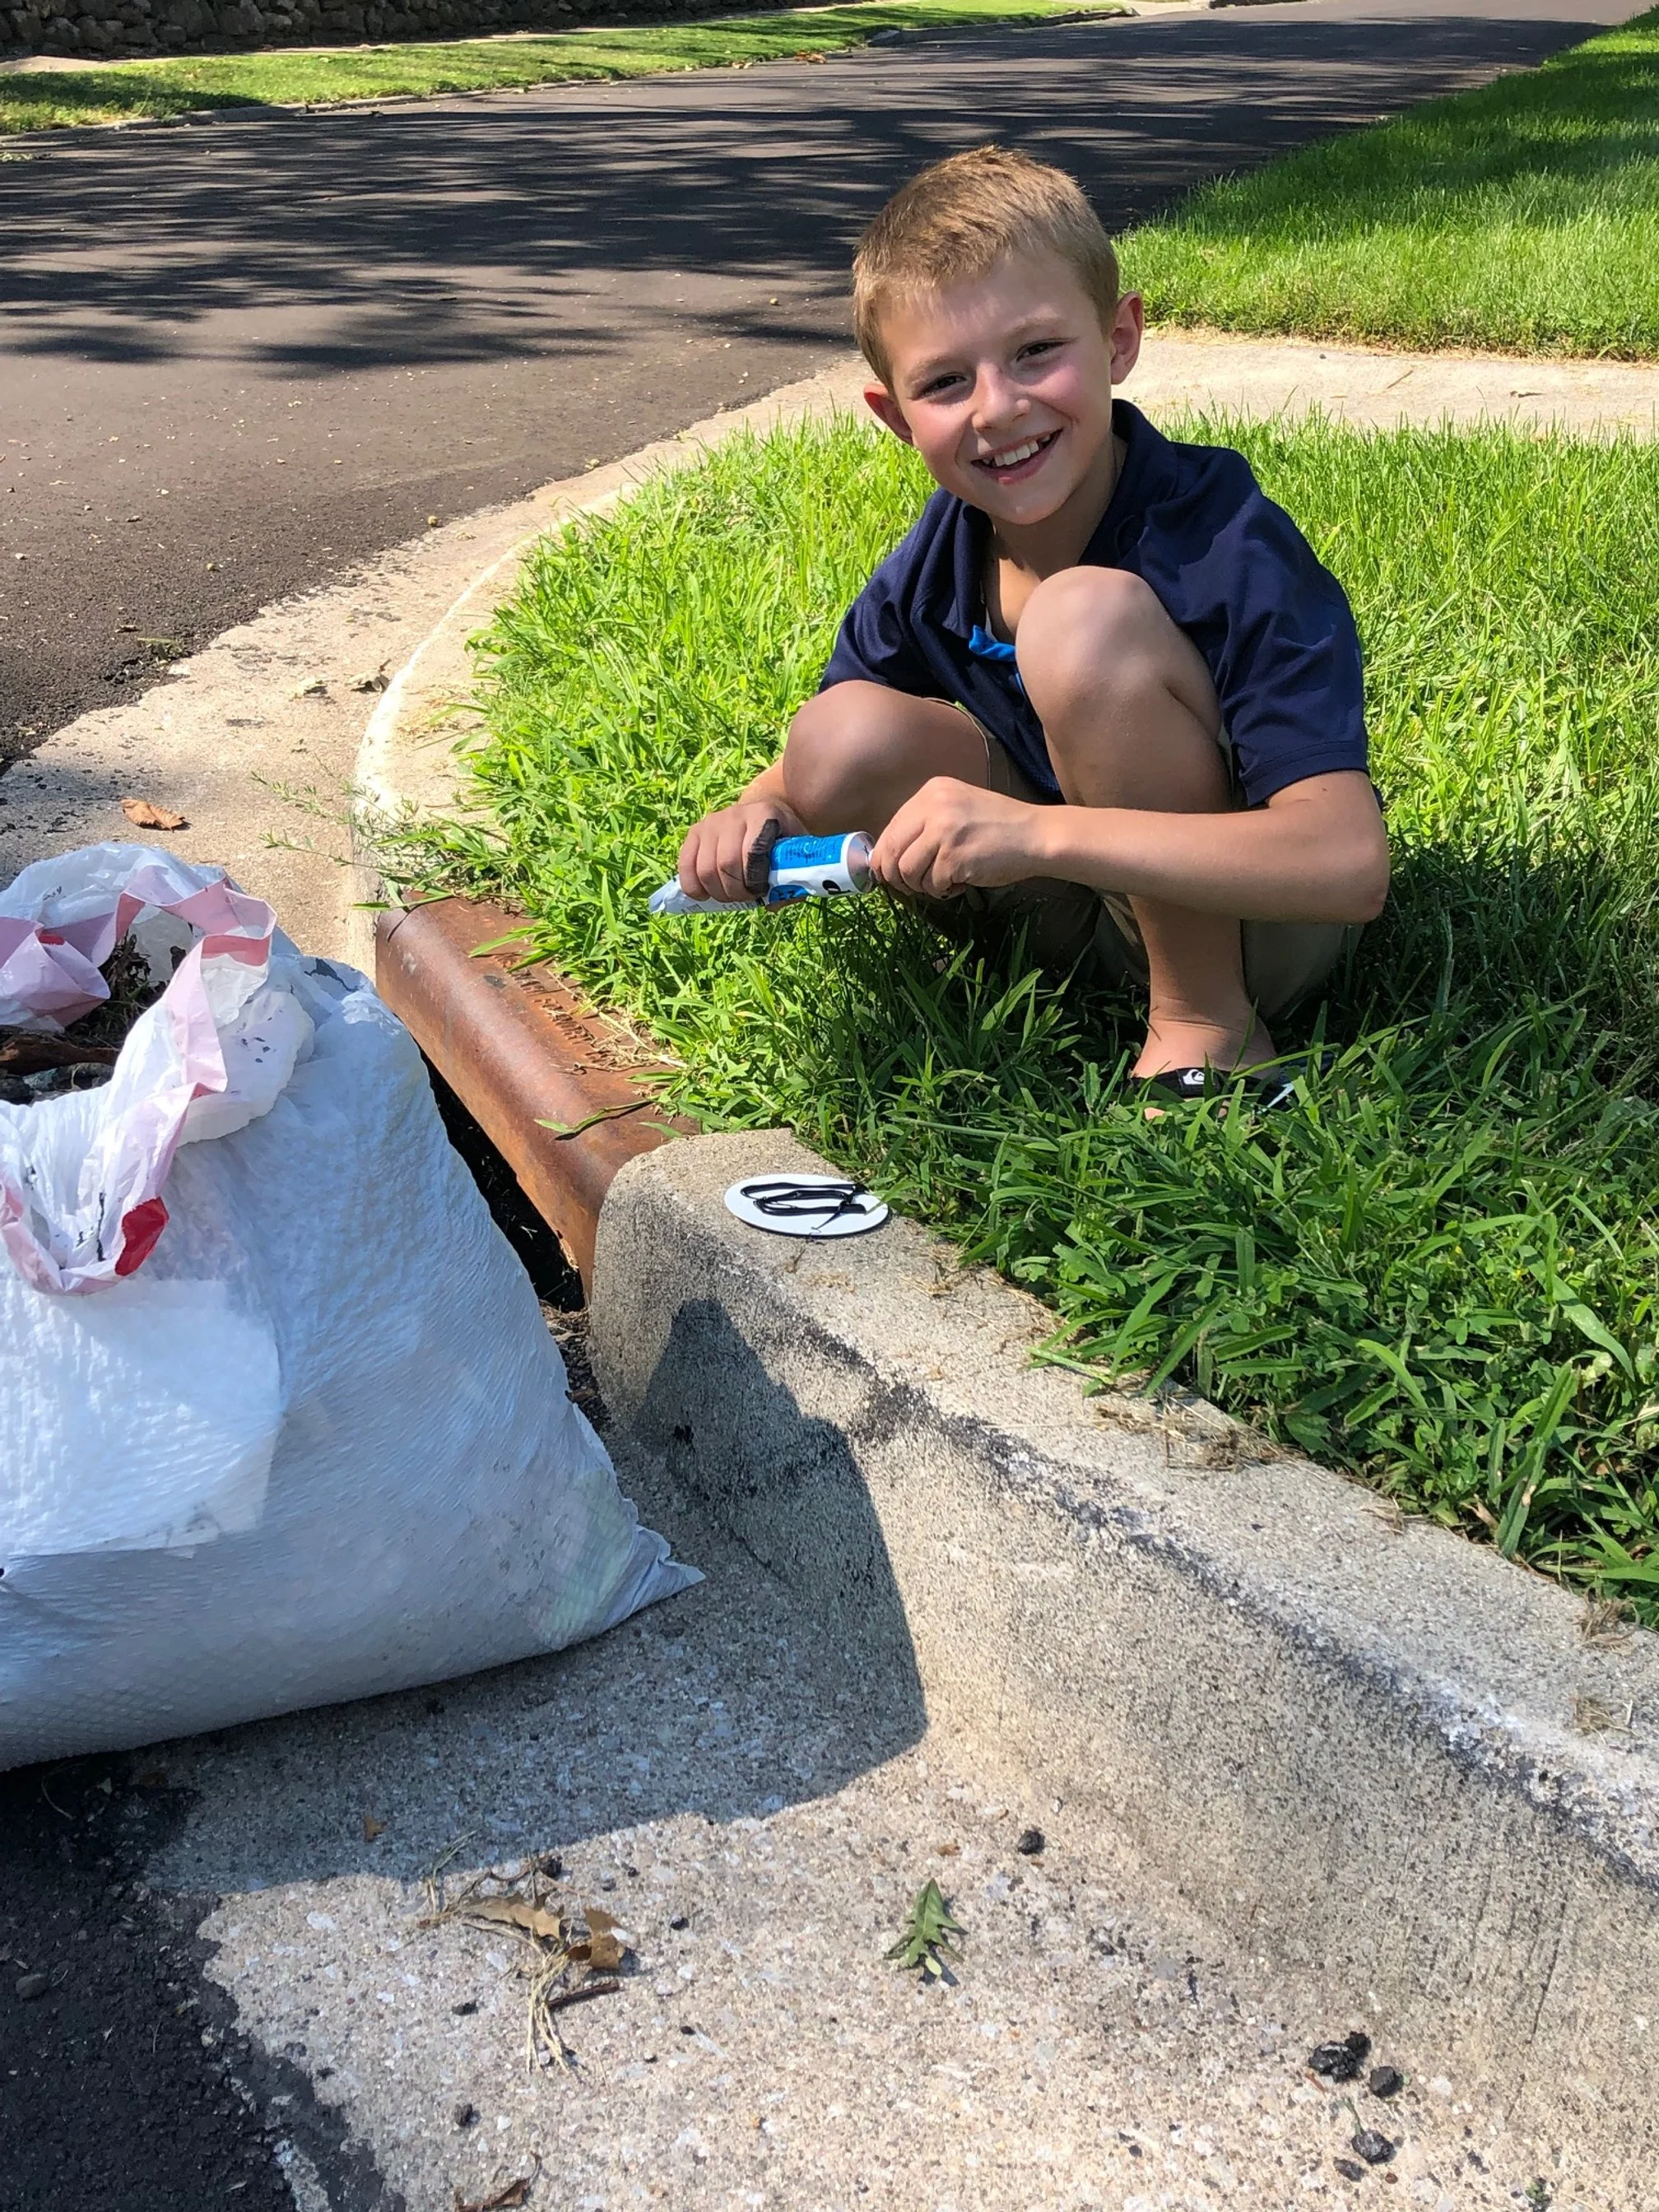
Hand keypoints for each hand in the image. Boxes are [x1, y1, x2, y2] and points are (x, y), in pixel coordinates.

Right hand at [676, 796, 806, 903]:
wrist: (763, 814)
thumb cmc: (781, 839)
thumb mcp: (795, 854)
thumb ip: (792, 879)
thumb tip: (772, 904)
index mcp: (764, 815)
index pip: (753, 853)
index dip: (755, 880)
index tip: (762, 891)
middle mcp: (735, 814)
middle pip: (726, 864)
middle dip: (736, 891)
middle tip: (747, 897)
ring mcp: (711, 822)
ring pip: (705, 869)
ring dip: (718, 892)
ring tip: (731, 896)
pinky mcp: (695, 832)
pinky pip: (686, 866)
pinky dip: (694, 887)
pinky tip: (706, 895)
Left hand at [869, 777, 1047, 899]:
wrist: (1037, 835)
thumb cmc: (998, 828)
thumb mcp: (958, 810)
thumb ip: (925, 825)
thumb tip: (887, 857)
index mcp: (932, 792)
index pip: (891, 828)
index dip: (884, 856)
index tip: (886, 873)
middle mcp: (934, 806)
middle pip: (892, 851)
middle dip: (895, 876)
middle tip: (910, 887)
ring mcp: (943, 831)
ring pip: (908, 871)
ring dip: (922, 886)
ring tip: (943, 882)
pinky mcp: (954, 856)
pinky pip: (932, 884)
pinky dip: (943, 891)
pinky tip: (960, 883)